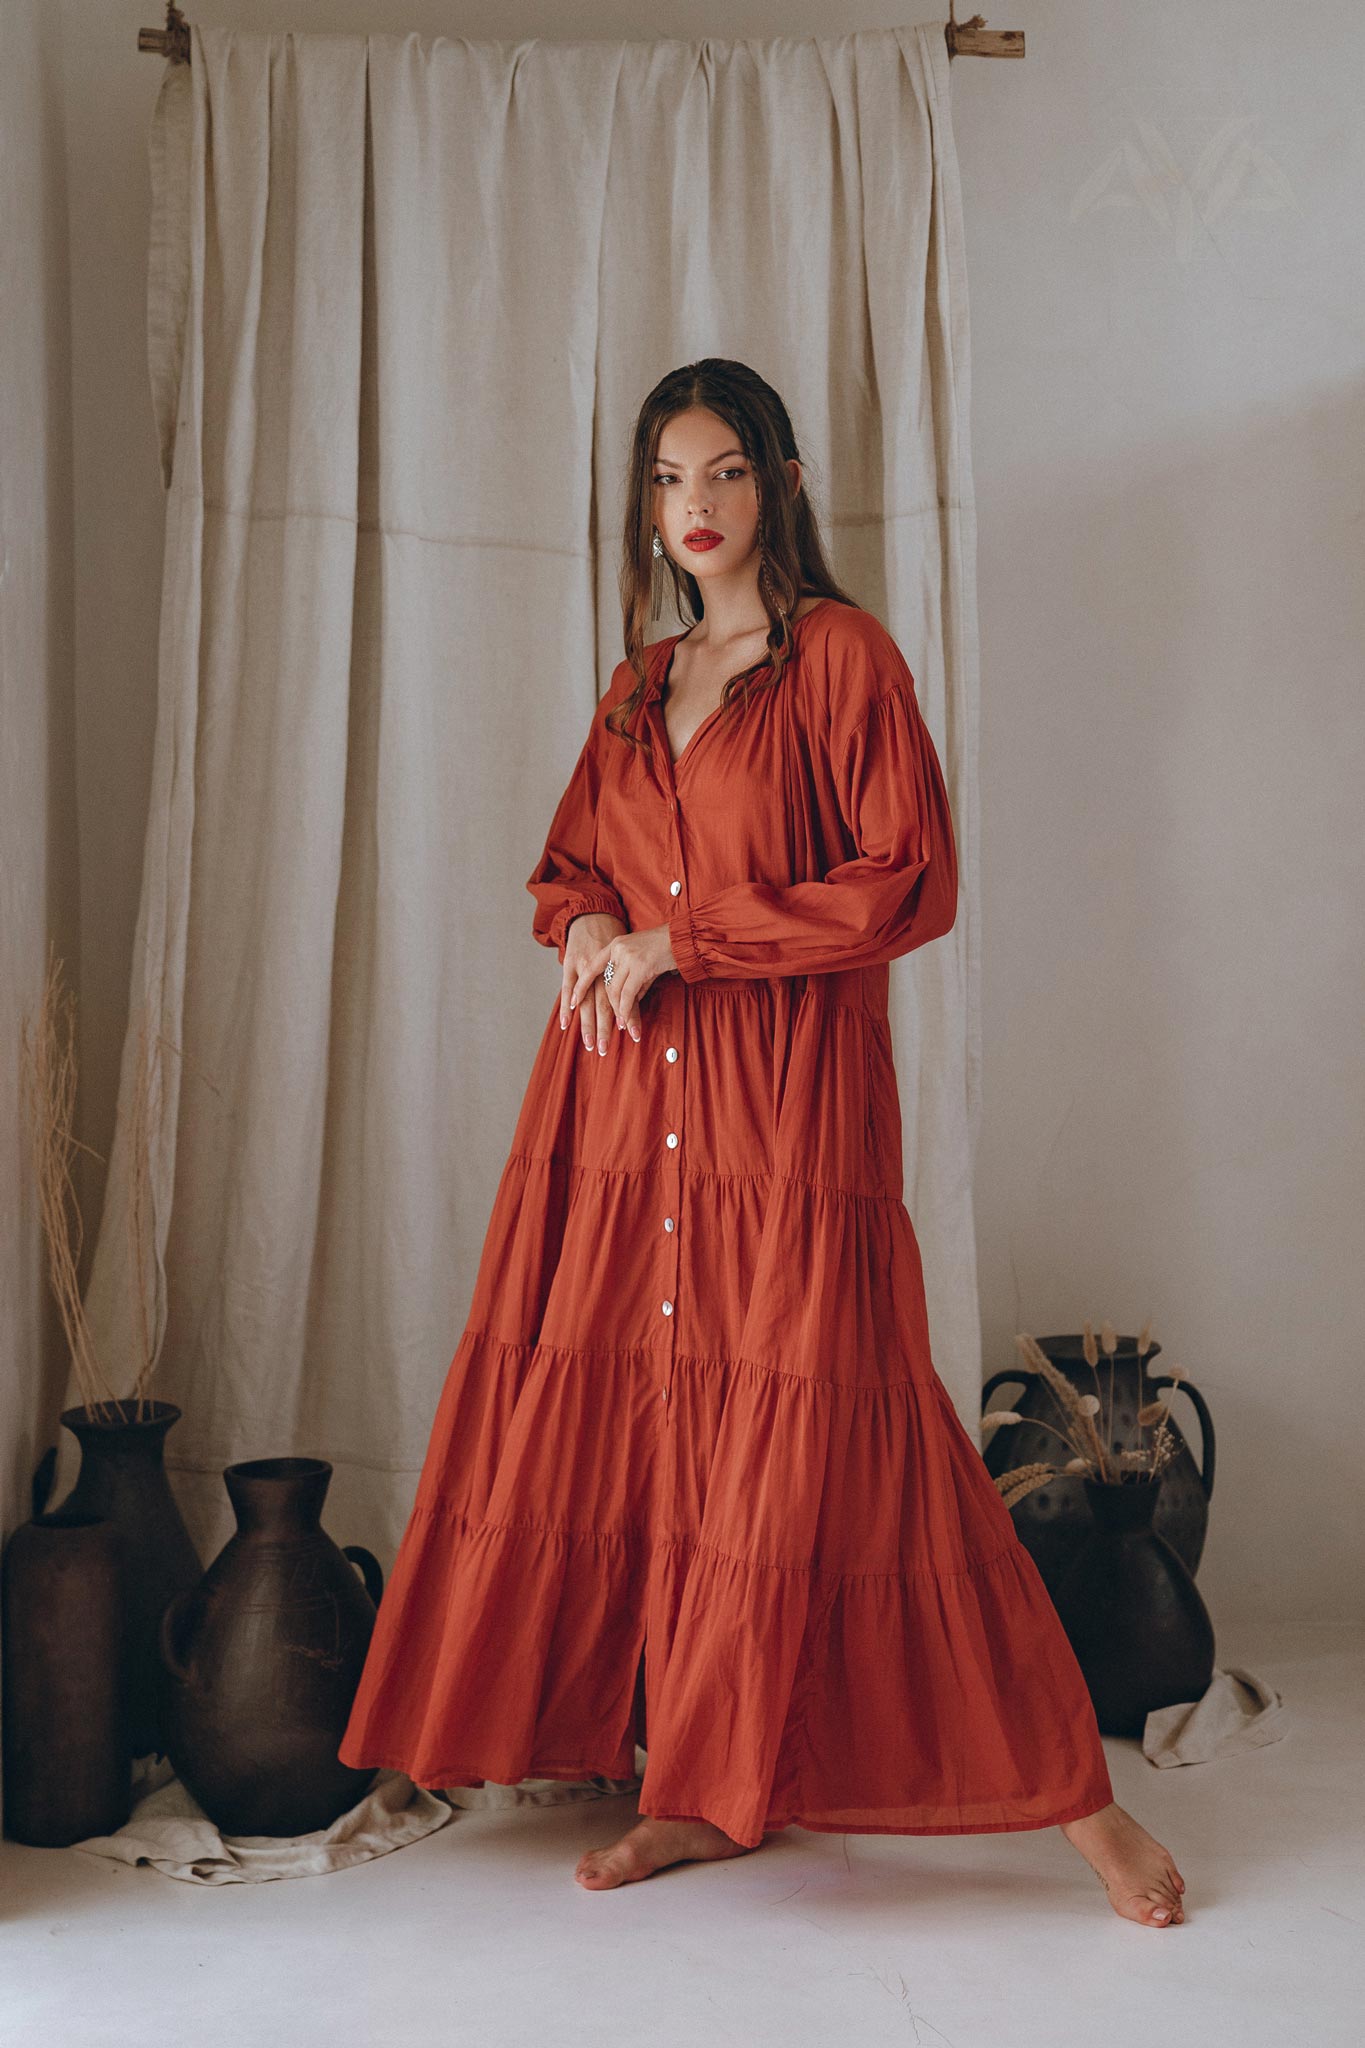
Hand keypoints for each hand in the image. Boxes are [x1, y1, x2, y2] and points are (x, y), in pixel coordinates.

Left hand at [565, 922, 677, 1047]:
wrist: (682, 937)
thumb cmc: (664, 948)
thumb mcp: (641, 959)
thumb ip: (631, 977)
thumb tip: (628, 1001)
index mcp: (615, 945)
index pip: (592, 967)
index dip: (581, 986)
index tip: (572, 1002)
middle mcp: (618, 949)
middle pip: (604, 985)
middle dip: (604, 1008)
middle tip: (606, 1026)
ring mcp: (629, 957)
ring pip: (615, 992)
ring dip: (618, 1012)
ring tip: (621, 1027)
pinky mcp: (641, 966)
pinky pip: (628, 994)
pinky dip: (626, 1010)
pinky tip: (627, 1021)